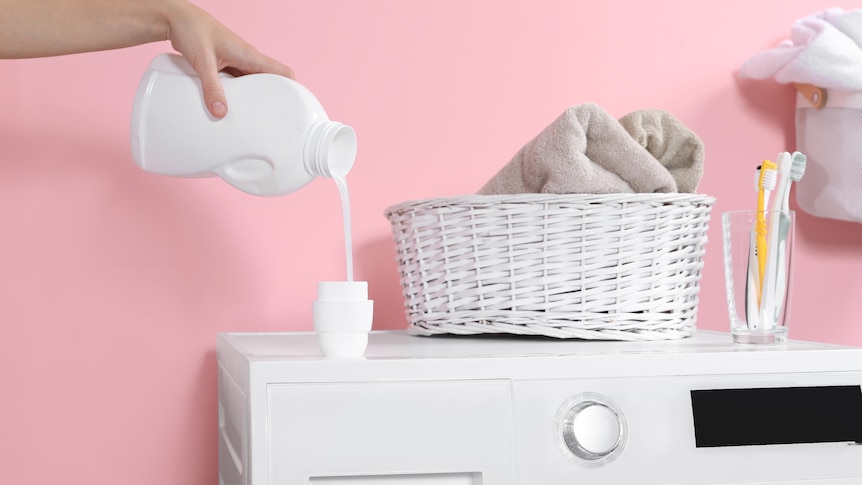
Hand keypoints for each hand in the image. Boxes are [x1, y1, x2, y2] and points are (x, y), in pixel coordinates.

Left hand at [165, 1, 294, 118]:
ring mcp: (237, 62)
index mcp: (250, 56)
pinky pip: (239, 82)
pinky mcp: (226, 64)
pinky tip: (233, 104)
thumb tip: (220, 112)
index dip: (292, 90)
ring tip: (254, 116)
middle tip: (272, 119)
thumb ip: (212, 88)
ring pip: (254, 83)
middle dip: (273, 99)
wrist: (176, 19)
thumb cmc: (192, 30)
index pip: (283, 73)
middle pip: (271, 82)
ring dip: (255, 97)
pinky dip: (240, 93)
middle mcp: (247, 58)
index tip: (293, 107)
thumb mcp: (203, 62)